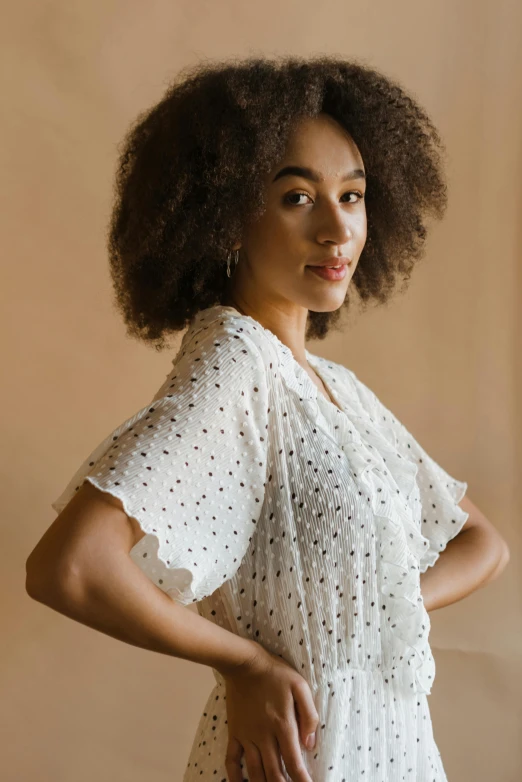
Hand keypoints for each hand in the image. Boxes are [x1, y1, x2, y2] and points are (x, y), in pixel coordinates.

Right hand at [222, 644, 318, 781]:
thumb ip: (309, 715)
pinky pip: (232, 760)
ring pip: (254, 772)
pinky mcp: (234, 732)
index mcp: (282, 724)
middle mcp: (263, 735)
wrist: (244, 663)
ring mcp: (247, 736)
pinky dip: (235, 777)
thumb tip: (310, 744)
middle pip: (274, 773)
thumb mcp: (300, 686)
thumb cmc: (275, 673)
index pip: (294, 763)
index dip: (302, 781)